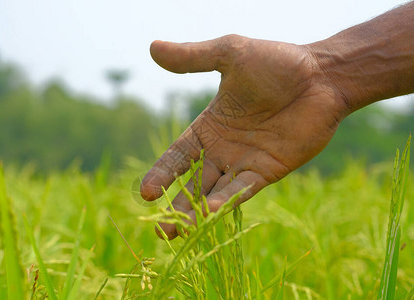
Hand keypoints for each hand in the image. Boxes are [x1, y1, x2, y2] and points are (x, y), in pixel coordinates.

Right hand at [141, 34, 348, 238]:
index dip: (161, 174)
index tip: (146, 193)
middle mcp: (223, 149)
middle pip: (193, 183)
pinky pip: (243, 189)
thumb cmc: (276, 62)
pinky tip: (211, 213)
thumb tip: (153, 48)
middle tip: (160, 230)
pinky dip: (227, 201)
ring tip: (177, 233)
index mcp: (208, 126)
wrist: (321, 76)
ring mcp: (244, 163)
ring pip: (214, 193)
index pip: (177, 156)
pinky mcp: (267, 171)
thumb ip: (192, 57)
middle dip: (176, 206)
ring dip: (197, 213)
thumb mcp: (229, 54)